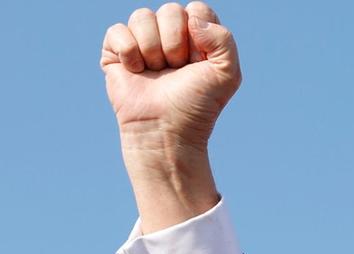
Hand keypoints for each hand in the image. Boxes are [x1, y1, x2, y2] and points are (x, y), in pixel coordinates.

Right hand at [100, 3, 240, 231]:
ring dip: (152, 49)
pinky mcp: (116, 51)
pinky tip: (136, 71)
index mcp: (198, 37)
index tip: (198, 60)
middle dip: (174, 42)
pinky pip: (117, 30)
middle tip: (176, 69)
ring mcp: (143, 42)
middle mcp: (170, 35)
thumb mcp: (227, 74)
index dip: (197, 32)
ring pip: (142, 16)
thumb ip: (224, 39)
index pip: (197, 9)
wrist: (166, 130)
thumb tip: (192, 19)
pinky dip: (129, 52)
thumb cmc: (197, 105)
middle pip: (170, 10)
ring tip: (157, 72)